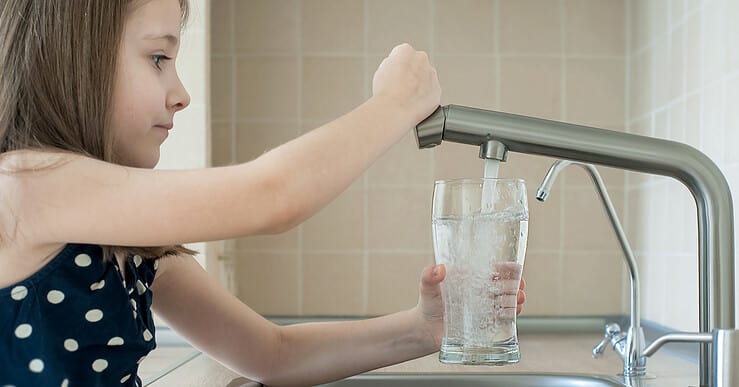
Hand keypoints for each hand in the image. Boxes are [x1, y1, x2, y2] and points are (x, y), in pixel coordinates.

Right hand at [372, 43, 441, 123]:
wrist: (394, 109)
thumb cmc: (385, 92)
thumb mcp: (380, 71)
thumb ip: (392, 66)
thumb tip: (397, 71)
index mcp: (405, 51)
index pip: (402, 56)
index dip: (395, 68)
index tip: (393, 77)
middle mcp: (422, 59)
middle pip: (416, 65)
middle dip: (410, 74)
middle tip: (400, 87)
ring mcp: (432, 75)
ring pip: (425, 79)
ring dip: (418, 86)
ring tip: (406, 98)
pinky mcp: (437, 90)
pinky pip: (431, 93)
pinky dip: (424, 98)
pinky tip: (413, 104)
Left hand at [412, 264, 526, 350]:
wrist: (426, 330)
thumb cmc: (427, 305)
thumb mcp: (427, 288)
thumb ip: (429, 276)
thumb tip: (439, 269)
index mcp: (470, 278)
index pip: (493, 270)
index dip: (507, 269)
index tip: (516, 269)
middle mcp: (480, 291)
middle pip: (504, 285)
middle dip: (515, 285)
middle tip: (518, 288)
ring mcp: (484, 307)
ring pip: (507, 300)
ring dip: (516, 299)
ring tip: (518, 300)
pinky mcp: (485, 322)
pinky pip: (504, 317)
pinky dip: (513, 313)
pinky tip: (515, 312)